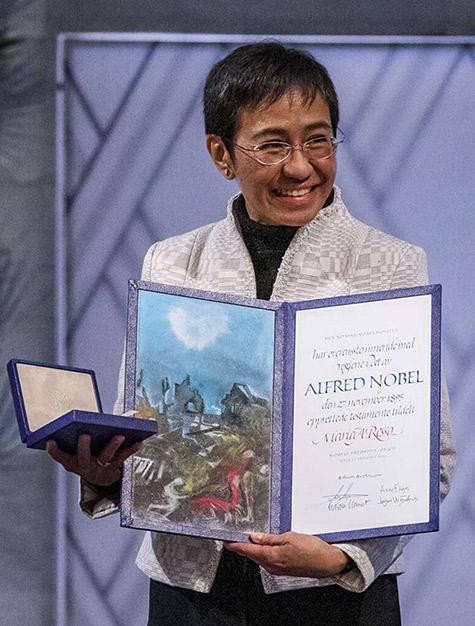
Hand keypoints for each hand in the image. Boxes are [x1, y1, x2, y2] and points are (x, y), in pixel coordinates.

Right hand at [46, 434, 142, 486]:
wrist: (100, 478)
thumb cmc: (87, 457)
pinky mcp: (114, 466)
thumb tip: (78, 419)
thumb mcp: (76, 452)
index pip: (61, 457)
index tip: (50, 442)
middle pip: (83, 458)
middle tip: (84, 436)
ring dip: (112, 446)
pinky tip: (138, 441)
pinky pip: (123, 457)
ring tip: (119, 436)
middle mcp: (85, 466)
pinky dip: (131, 449)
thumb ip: (73, 440)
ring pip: (105, 458)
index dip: (55, 451)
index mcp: (73, 462)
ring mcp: (100, 467)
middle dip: (83, 448)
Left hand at [225, 531, 349, 577]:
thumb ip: (270, 538)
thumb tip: (255, 537)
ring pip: (260, 557)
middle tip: (237, 535)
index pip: (248, 550)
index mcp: (272, 557)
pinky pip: (268, 560)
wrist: (328, 563)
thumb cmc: (312, 549)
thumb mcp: (290, 537)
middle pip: (252, 554)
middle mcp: (272, 566)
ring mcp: (277, 569)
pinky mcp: (283, 570)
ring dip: (254, 548)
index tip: (227, 541)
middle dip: (244, 545)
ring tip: (250, 537)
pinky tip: (266, 545)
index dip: (236, 545)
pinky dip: (263, 552)